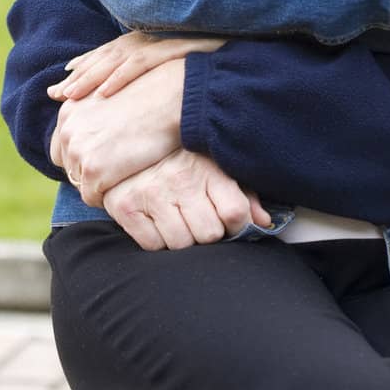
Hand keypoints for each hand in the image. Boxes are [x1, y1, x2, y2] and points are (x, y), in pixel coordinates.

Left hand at [49, 31, 225, 100]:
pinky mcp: (178, 48)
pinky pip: (142, 62)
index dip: (89, 64)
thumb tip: (146, 104)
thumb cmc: (224, 71)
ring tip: (71, 96)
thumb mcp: (189, 75)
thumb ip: (165, 82)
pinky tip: (104, 93)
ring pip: (120, 57)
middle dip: (83, 73)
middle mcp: (160, 36)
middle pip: (111, 53)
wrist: (252, 60)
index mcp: (158, 39)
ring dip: (93, 76)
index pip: (116, 52)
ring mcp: (169, 40)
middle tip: (58, 94)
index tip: (66, 82)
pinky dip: (120, 77)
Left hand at [51, 60, 184, 205]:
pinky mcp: (93, 170)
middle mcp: (68, 131)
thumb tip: (62, 101)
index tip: (104, 159)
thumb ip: (89, 107)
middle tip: (118, 168)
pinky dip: (107, 197)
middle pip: (70, 169)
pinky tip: (127, 184)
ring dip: (99, 185)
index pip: (60, 149)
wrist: (171, 101)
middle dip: (89, 172)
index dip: (81, 158)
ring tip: (125, 174)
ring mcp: (78, 151)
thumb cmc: (150, 95)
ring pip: (80, 184)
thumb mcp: (110, 92)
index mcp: (69, 112)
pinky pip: (93, 197)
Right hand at [102, 148, 271, 250]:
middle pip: (209, 233)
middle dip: (210, 233)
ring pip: (181, 243)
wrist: (128, 144)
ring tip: (180, 220)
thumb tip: (263, 223)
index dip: (238, 226)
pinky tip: (159, 221)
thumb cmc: (182, 162)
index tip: (232, 223)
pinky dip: (158, 240)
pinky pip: (152, 245)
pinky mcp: (126, 208)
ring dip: (184, 239)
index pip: (235, 212)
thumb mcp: (217, 168)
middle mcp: (179, 179)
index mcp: (206, 167)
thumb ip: (244, 195)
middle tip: (201, 219)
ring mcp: (151, 193)